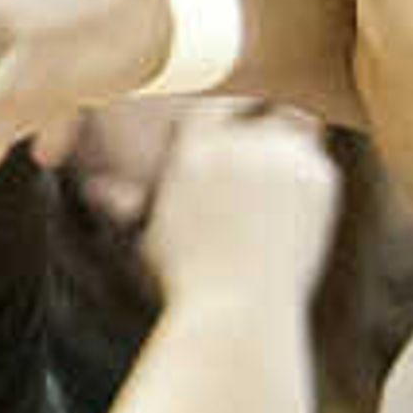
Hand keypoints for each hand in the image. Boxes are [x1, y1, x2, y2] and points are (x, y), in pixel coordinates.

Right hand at [139, 102, 344, 307]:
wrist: (239, 312)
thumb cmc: (190, 286)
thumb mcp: (153, 240)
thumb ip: (131, 205)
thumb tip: (94, 188)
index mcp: (193, 152)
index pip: (216, 100)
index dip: (232, 110)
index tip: (241, 122)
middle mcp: (237, 144)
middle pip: (264, 105)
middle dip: (270, 122)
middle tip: (276, 140)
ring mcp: (280, 155)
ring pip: (300, 124)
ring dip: (294, 145)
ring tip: (285, 188)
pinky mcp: (315, 175)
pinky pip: (318, 164)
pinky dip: (311, 183)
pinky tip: (297, 219)